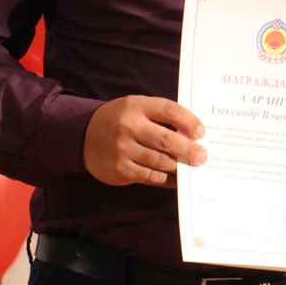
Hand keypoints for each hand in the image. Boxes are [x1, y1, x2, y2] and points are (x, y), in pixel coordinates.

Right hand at [82, 95, 204, 186]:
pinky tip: (176, 177)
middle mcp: (128, 126)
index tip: (201, 132)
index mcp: (135, 106)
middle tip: (202, 156)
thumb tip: (193, 134)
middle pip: (166, 139)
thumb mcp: (136, 108)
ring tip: (191, 167)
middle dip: (188, 150)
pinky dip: (166, 178)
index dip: (189, 121)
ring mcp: (123, 149)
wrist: (83, 136)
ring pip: (160, 161)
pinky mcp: (120, 169)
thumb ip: (160, 116)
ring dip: (178, 165)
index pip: (168, 110)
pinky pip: (150, 176)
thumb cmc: (120, 121)